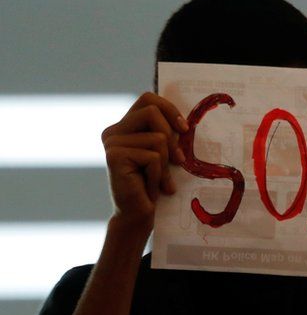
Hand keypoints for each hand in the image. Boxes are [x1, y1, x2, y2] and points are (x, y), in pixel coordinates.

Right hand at [101, 92, 187, 232]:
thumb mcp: (165, 154)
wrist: (138, 215)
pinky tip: (150, 188)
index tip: (184, 129)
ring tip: (160, 181)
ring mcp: (111, 142)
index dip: (169, 109)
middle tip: (178, 160)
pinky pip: (153, 157)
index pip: (148, 99)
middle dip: (171, 136)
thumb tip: (186, 119)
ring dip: (167, 164)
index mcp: (125, 126)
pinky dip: (159, 175)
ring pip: (158, 138)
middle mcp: (113, 131)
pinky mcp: (114, 156)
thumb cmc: (155, 184)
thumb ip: (168, 133)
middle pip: (152, 111)